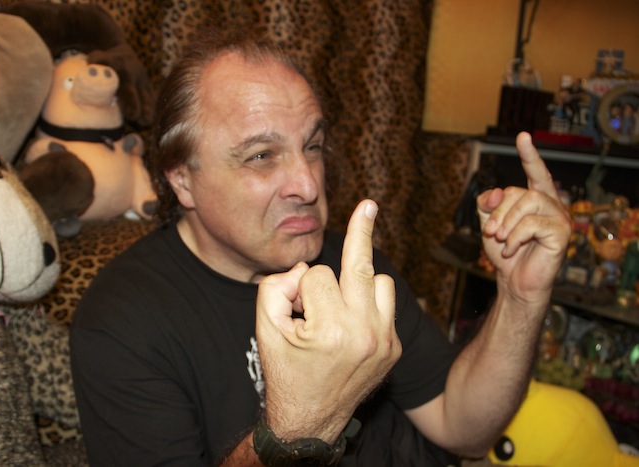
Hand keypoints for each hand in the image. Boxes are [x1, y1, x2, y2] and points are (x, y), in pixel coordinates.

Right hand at [255, 199, 401, 442]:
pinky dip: (370, 302)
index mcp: (331, 330)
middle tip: (369, 205)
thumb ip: (274, 287)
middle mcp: (365, 333)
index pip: (316, 274)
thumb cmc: (285, 373)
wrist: (311, 420)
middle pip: (361, 264)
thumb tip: (303, 269)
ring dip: (357, 281)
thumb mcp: (265, 329)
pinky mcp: (394, 348)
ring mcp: (385, 341)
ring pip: (379, 280)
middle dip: (361, 230)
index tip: (294, 309)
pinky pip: (389, 304)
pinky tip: (354, 317)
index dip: (298, 285)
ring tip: (340, 302)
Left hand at [477, 132, 571, 305]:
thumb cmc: (505, 251)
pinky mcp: (562, 233)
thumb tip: (496, 193)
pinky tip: (511, 249)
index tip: (523, 136)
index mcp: (535, 197)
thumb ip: (487, 203)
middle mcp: (551, 203)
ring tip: (500, 239)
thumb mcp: (489, 222)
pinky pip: (532, 223)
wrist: (514, 280)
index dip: (529, 154)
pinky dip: (515, 236)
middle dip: (499, 211)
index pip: (534, 171)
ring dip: (507, 222)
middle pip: (520, 191)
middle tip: (490, 232)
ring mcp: (559, 217)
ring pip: (528, 202)